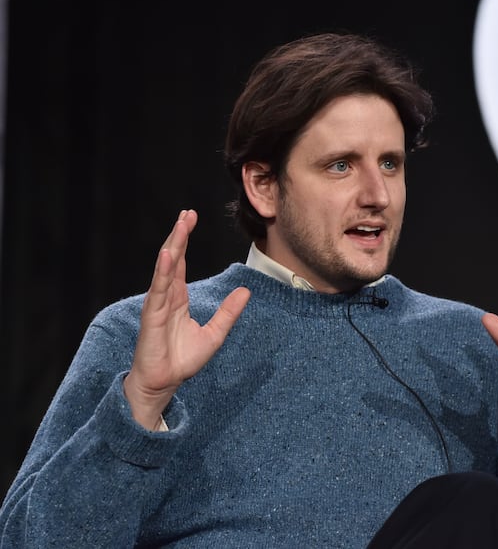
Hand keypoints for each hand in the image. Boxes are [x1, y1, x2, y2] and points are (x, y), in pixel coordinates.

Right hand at [123, 210, 250, 429]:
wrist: (165, 382)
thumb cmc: (183, 360)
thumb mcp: (215, 334)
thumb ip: (228, 312)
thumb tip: (246, 291)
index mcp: (178, 298)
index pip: (182, 263)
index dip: (185, 240)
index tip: (191, 218)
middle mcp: (166, 296)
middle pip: (173, 259)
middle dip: (180, 235)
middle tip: (187, 213)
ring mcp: (157, 304)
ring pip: (165, 269)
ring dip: (173, 246)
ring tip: (180, 225)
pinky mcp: (152, 316)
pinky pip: (158, 290)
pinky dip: (163, 272)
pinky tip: (168, 255)